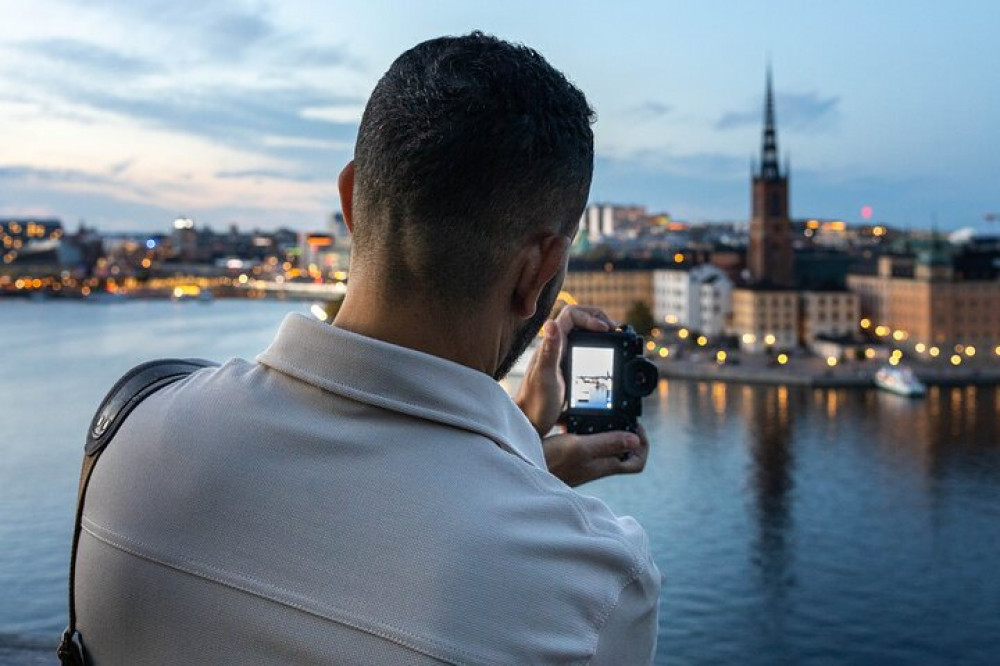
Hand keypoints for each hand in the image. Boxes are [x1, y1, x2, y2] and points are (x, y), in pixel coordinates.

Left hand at [516, 305, 614, 437]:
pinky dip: (598, 349)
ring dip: (599, 333)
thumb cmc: (535, 404)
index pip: (572, 315)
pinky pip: (584, 351)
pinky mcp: (566, 371)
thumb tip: (551, 323)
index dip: (591, 317)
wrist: (529, 424)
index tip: (606, 330)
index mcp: (552, 344)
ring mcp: (561, 358)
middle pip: (579, 320)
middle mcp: (556, 347)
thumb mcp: (546, 378)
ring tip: (615, 339)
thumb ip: (549, 352)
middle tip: (616, 331)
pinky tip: (607, 360)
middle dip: (599, 320)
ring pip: (582, 335)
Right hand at [542, 423, 649, 486]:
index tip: (633, 425)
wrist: (521, 471)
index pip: (636, 463)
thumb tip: (635, 440)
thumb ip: (607, 443)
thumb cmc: (550, 462)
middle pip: (622, 452)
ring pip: (603, 445)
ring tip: (595, 413)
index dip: (642, 444)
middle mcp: (596, 466)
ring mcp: (582, 463)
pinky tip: (573, 419)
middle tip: (617, 414)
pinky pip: (585, 442)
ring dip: (604, 428)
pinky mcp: (569, 457)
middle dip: (624, 431)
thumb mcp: (580, 447)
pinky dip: (584, 429)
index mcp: (604, 466)